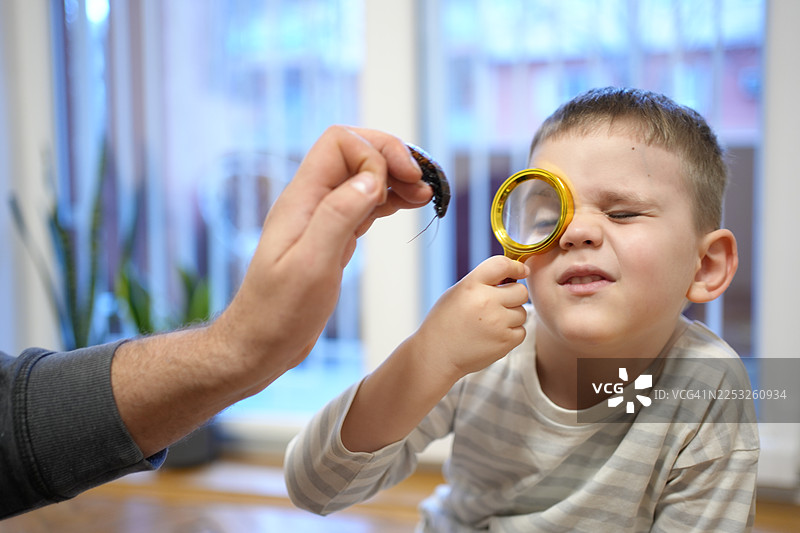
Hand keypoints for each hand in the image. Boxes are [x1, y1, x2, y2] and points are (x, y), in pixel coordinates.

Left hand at [211, 126, 432, 382]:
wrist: (260, 345)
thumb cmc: (279, 313)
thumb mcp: (311, 266)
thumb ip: (339, 216)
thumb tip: (372, 178)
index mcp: (302, 199)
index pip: (341, 143)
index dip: (375, 153)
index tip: (400, 184)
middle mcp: (311, 201)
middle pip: (355, 152)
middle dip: (392, 158)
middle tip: (424, 184)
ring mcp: (321, 219)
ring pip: (363, 178)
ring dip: (395, 179)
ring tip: (425, 195)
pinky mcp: (331, 239)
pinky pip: (364, 205)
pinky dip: (389, 201)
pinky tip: (407, 208)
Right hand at [414, 256, 529, 379]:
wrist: (437, 354)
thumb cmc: (446, 321)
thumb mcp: (457, 292)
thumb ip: (483, 282)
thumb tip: (513, 275)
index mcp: (472, 285)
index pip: (503, 264)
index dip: (516, 267)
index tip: (521, 270)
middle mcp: (486, 301)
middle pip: (521, 291)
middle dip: (513, 296)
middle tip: (498, 304)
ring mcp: (497, 323)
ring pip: (522, 312)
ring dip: (511, 317)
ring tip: (490, 324)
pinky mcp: (505, 341)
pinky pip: (521, 331)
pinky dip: (511, 333)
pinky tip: (492, 336)